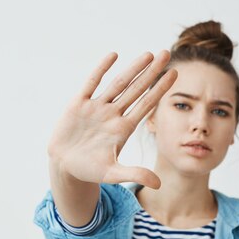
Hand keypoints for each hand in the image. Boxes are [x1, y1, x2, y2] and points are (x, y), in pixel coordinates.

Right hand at [47, 50, 177, 188]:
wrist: (64, 166)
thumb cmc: (89, 169)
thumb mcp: (113, 174)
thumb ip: (135, 174)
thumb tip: (159, 184)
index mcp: (123, 128)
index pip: (146, 104)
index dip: (160, 89)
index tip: (174, 74)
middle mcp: (113, 114)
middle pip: (136, 89)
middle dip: (152, 72)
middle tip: (167, 54)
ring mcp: (96, 108)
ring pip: (118, 83)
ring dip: (133, 69)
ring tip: (149, 54)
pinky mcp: (78, 104)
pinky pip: (91, 83)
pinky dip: (101, 69)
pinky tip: (113, 55)